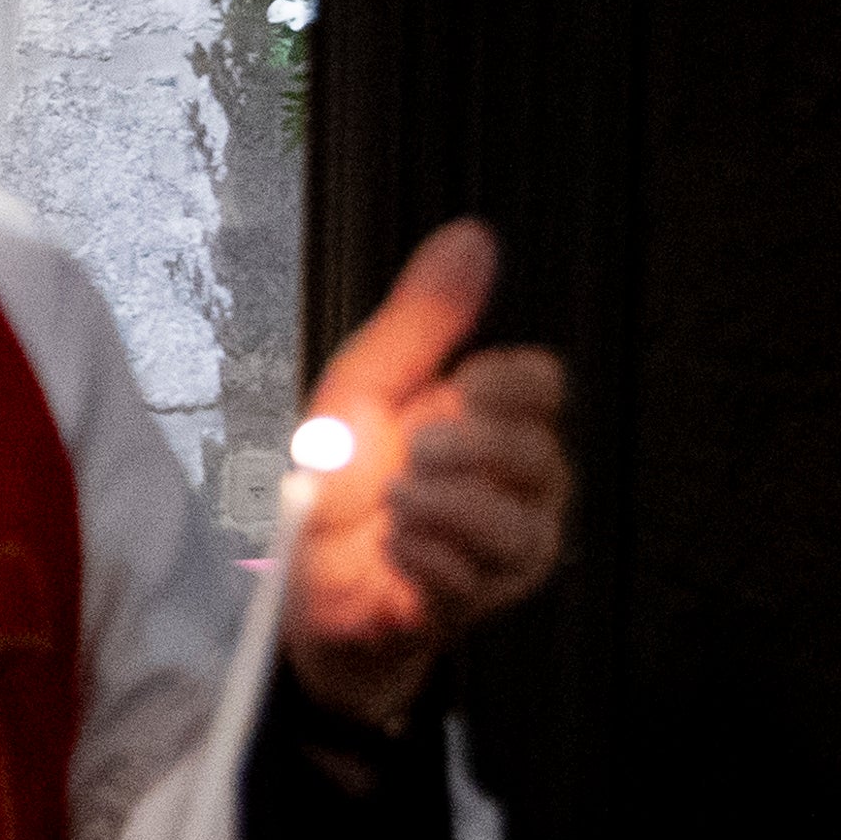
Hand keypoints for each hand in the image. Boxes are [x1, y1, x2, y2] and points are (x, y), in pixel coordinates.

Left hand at [282, 220, 572, 729]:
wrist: (296, 576)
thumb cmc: (338, 479)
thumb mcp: (364, 383)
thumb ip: (423, 317)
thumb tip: (473, 234)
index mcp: (491, 423)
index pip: (544, 386)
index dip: (508, 381)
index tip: (459, 385)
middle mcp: (515, 487)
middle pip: (537, 452)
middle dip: (464, 446)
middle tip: (411, 451)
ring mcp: (502, 552)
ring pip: (516, 525)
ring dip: (441, 505)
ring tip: (394, 502)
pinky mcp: (472, 605)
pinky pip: (470, 577)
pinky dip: (419, 555)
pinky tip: (390, 548)